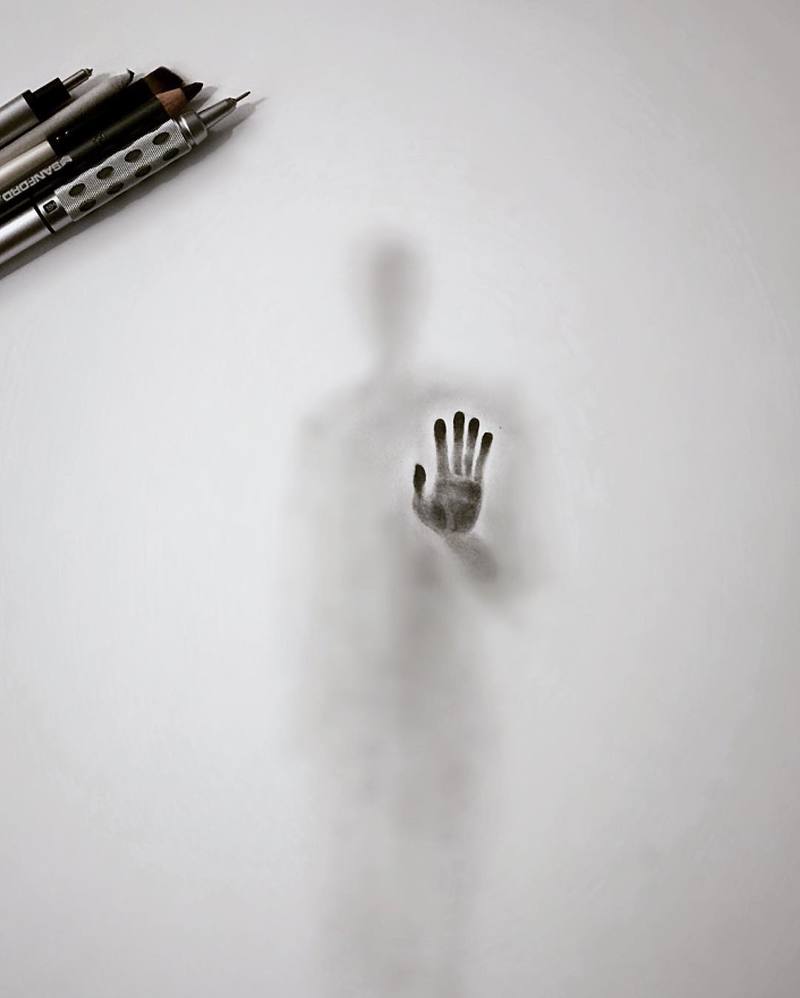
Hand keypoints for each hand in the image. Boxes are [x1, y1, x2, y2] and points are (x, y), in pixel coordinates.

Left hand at [413, 412, 492, 532]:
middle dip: (457, 432)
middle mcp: (453, 475)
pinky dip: (484, 451)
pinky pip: (481, 466)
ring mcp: (467, 480)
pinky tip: (487, 436)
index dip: (440, 437)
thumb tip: (418, 464)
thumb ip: (419, 485)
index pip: (440, 453)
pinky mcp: (478, 487)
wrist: (452, 535)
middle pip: (456, 449)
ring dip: (472, 438)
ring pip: (469, 454)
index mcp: (439, 478)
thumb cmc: (433, 521)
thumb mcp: (420, 505)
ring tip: (474, 421)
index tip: (440, 421)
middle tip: (459, 414)